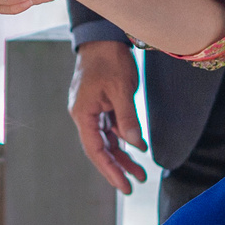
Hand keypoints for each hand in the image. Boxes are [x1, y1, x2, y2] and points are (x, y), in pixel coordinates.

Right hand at [68, 39, 147, 193]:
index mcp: (83, 114)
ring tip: (140, 174)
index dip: (109, 170)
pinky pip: (111, 129)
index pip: (95, 150)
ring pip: (107, 141)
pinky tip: (137, 149)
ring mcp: (92, 111)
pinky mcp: (101, 105)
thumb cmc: (109, 60)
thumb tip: (135, 145)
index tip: (124, 186)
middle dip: (117, 168)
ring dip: (123, 156)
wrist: (103, 37)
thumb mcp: (121, 89)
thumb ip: (127, 118)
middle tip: (133, 186)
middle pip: (100, 149)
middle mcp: (85, 115)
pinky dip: (124, 139)